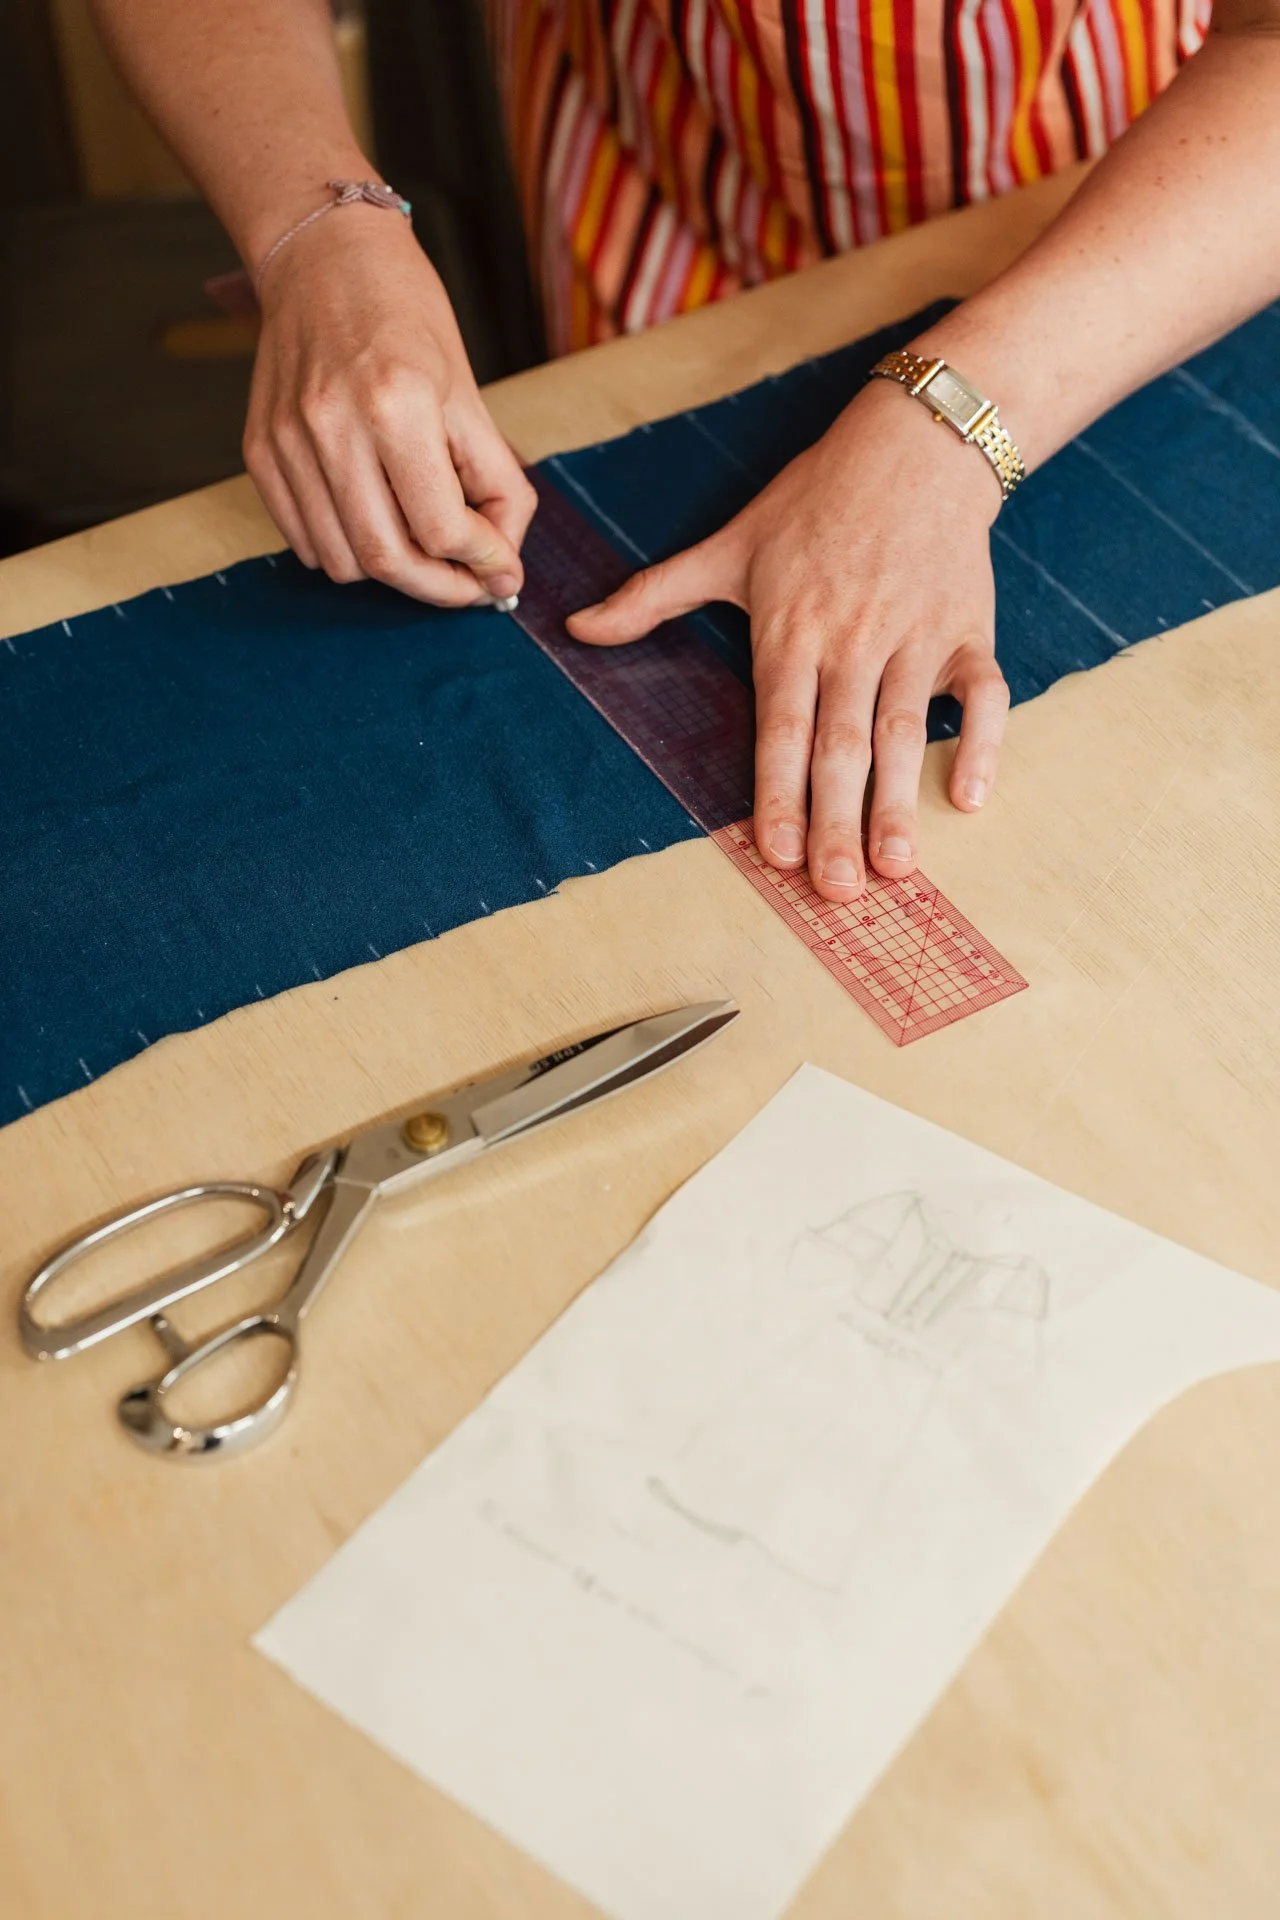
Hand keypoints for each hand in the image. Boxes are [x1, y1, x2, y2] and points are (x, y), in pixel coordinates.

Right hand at [244, 210, 536, 604]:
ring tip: (420, 544)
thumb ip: (495, 483)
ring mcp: (287, 441)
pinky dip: (344, 551)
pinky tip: (372, 518)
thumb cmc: (407, 315)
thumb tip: (505, 569)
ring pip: (342, 562)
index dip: (481, 563)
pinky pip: (303, 540)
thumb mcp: (468, 393)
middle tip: (466, 585)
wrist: (323, 254)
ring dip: (391, 572)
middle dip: (438, 589)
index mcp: (396, 404)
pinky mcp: (259, 450)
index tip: (499, 569)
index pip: (441, 528)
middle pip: (386, 559)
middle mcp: (332, 425)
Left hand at [567, 379, 1009, 899]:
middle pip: (842, 745)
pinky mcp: (969, 630)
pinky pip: (984, 694)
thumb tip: (578, 628)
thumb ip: (654, 597)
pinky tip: (971, 797)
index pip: (781, 727)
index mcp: (791, 631)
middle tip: (836, 889)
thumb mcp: (729, 544)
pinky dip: (984, 743)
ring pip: (905, 731)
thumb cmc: (816, 499)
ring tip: (894, 868)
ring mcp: (915, 639)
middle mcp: (853, 642)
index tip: (778, 855)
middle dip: (838, 820)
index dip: (778, 793)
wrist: (917, 444)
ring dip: (900, 802)